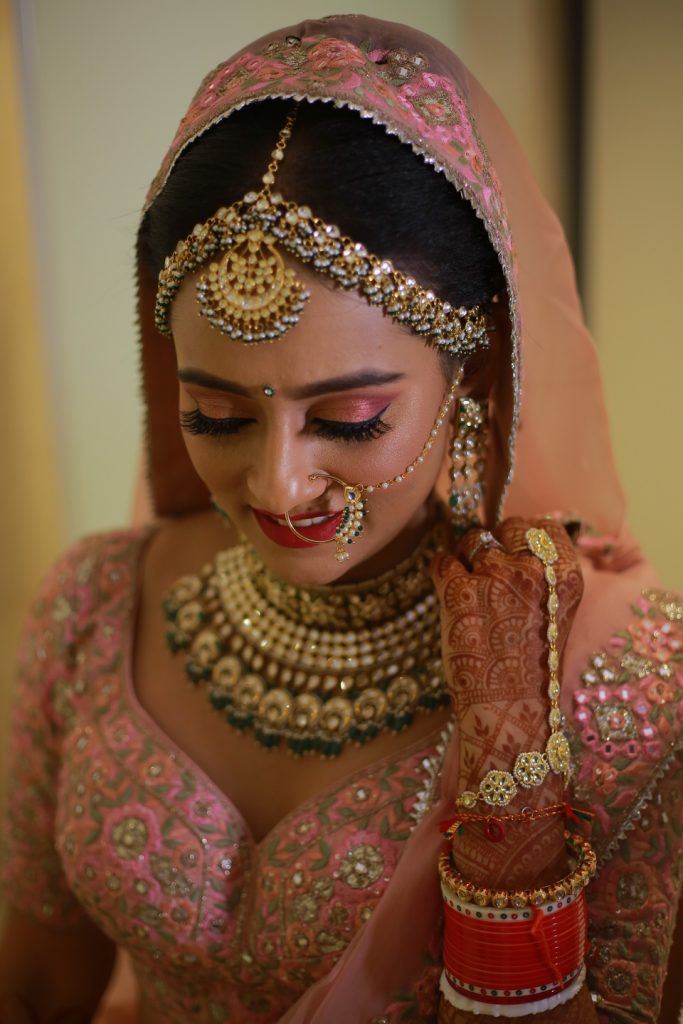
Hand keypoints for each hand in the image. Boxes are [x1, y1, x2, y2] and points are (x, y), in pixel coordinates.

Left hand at [431, 517, 582, 799]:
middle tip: (487, 580)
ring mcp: (495, 576)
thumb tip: (505, 539)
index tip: (512, 551)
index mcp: (565, 575)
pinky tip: (452, 603)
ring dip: (465, 562)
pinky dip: (441, 576)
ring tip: (472, 600)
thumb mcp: (553, 613)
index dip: (521, 535)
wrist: (509, 712)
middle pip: (503, 528)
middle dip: (492, 546)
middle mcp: (533, 569)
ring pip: (470, 541)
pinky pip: (441, 560)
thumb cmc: (529, 666)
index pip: (541, 526)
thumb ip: (538, 574)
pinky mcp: (459, 589)